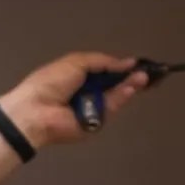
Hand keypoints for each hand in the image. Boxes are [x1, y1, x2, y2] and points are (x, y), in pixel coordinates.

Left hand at [0, 52, 148, 149]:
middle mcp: (88, 91)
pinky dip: (121, 98)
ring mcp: (93, 108)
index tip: (137, 64)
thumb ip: (102, 62)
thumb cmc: (52, 82)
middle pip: (114, 84)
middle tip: (147, 72)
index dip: (120, 67)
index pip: (105, 71)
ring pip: (116, 96)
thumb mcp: (76, 62)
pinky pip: (112, 108)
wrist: (37, 110)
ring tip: (142, 78)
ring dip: (129, 85)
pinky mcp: (97, 122)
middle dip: (130, 77)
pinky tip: (131, 87)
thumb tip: (126, 63)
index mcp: (79, 75)